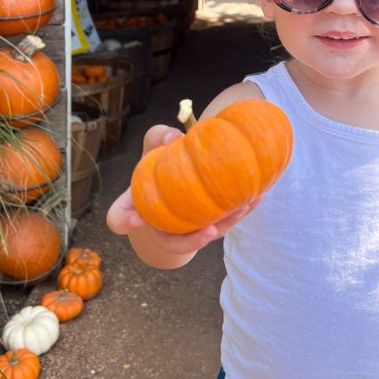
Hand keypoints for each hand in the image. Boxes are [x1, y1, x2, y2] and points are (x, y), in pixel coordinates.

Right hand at [106, 123, 259, 267]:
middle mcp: (158, 223)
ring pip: (203, 235)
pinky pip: (223, 223)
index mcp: (137, 204)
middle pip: (171, 242)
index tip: (134, 220)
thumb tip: (175, 137)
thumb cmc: (164, 160)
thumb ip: (159, 137)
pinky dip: (240, 212)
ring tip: (243, 208)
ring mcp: (185, 228)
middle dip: (191, 241)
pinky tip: (257, 197)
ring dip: (224, 225)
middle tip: (210, 231)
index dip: (124, 220)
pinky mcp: (209, 225)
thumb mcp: (156, 144)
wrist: (182, 176)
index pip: (120, 216)